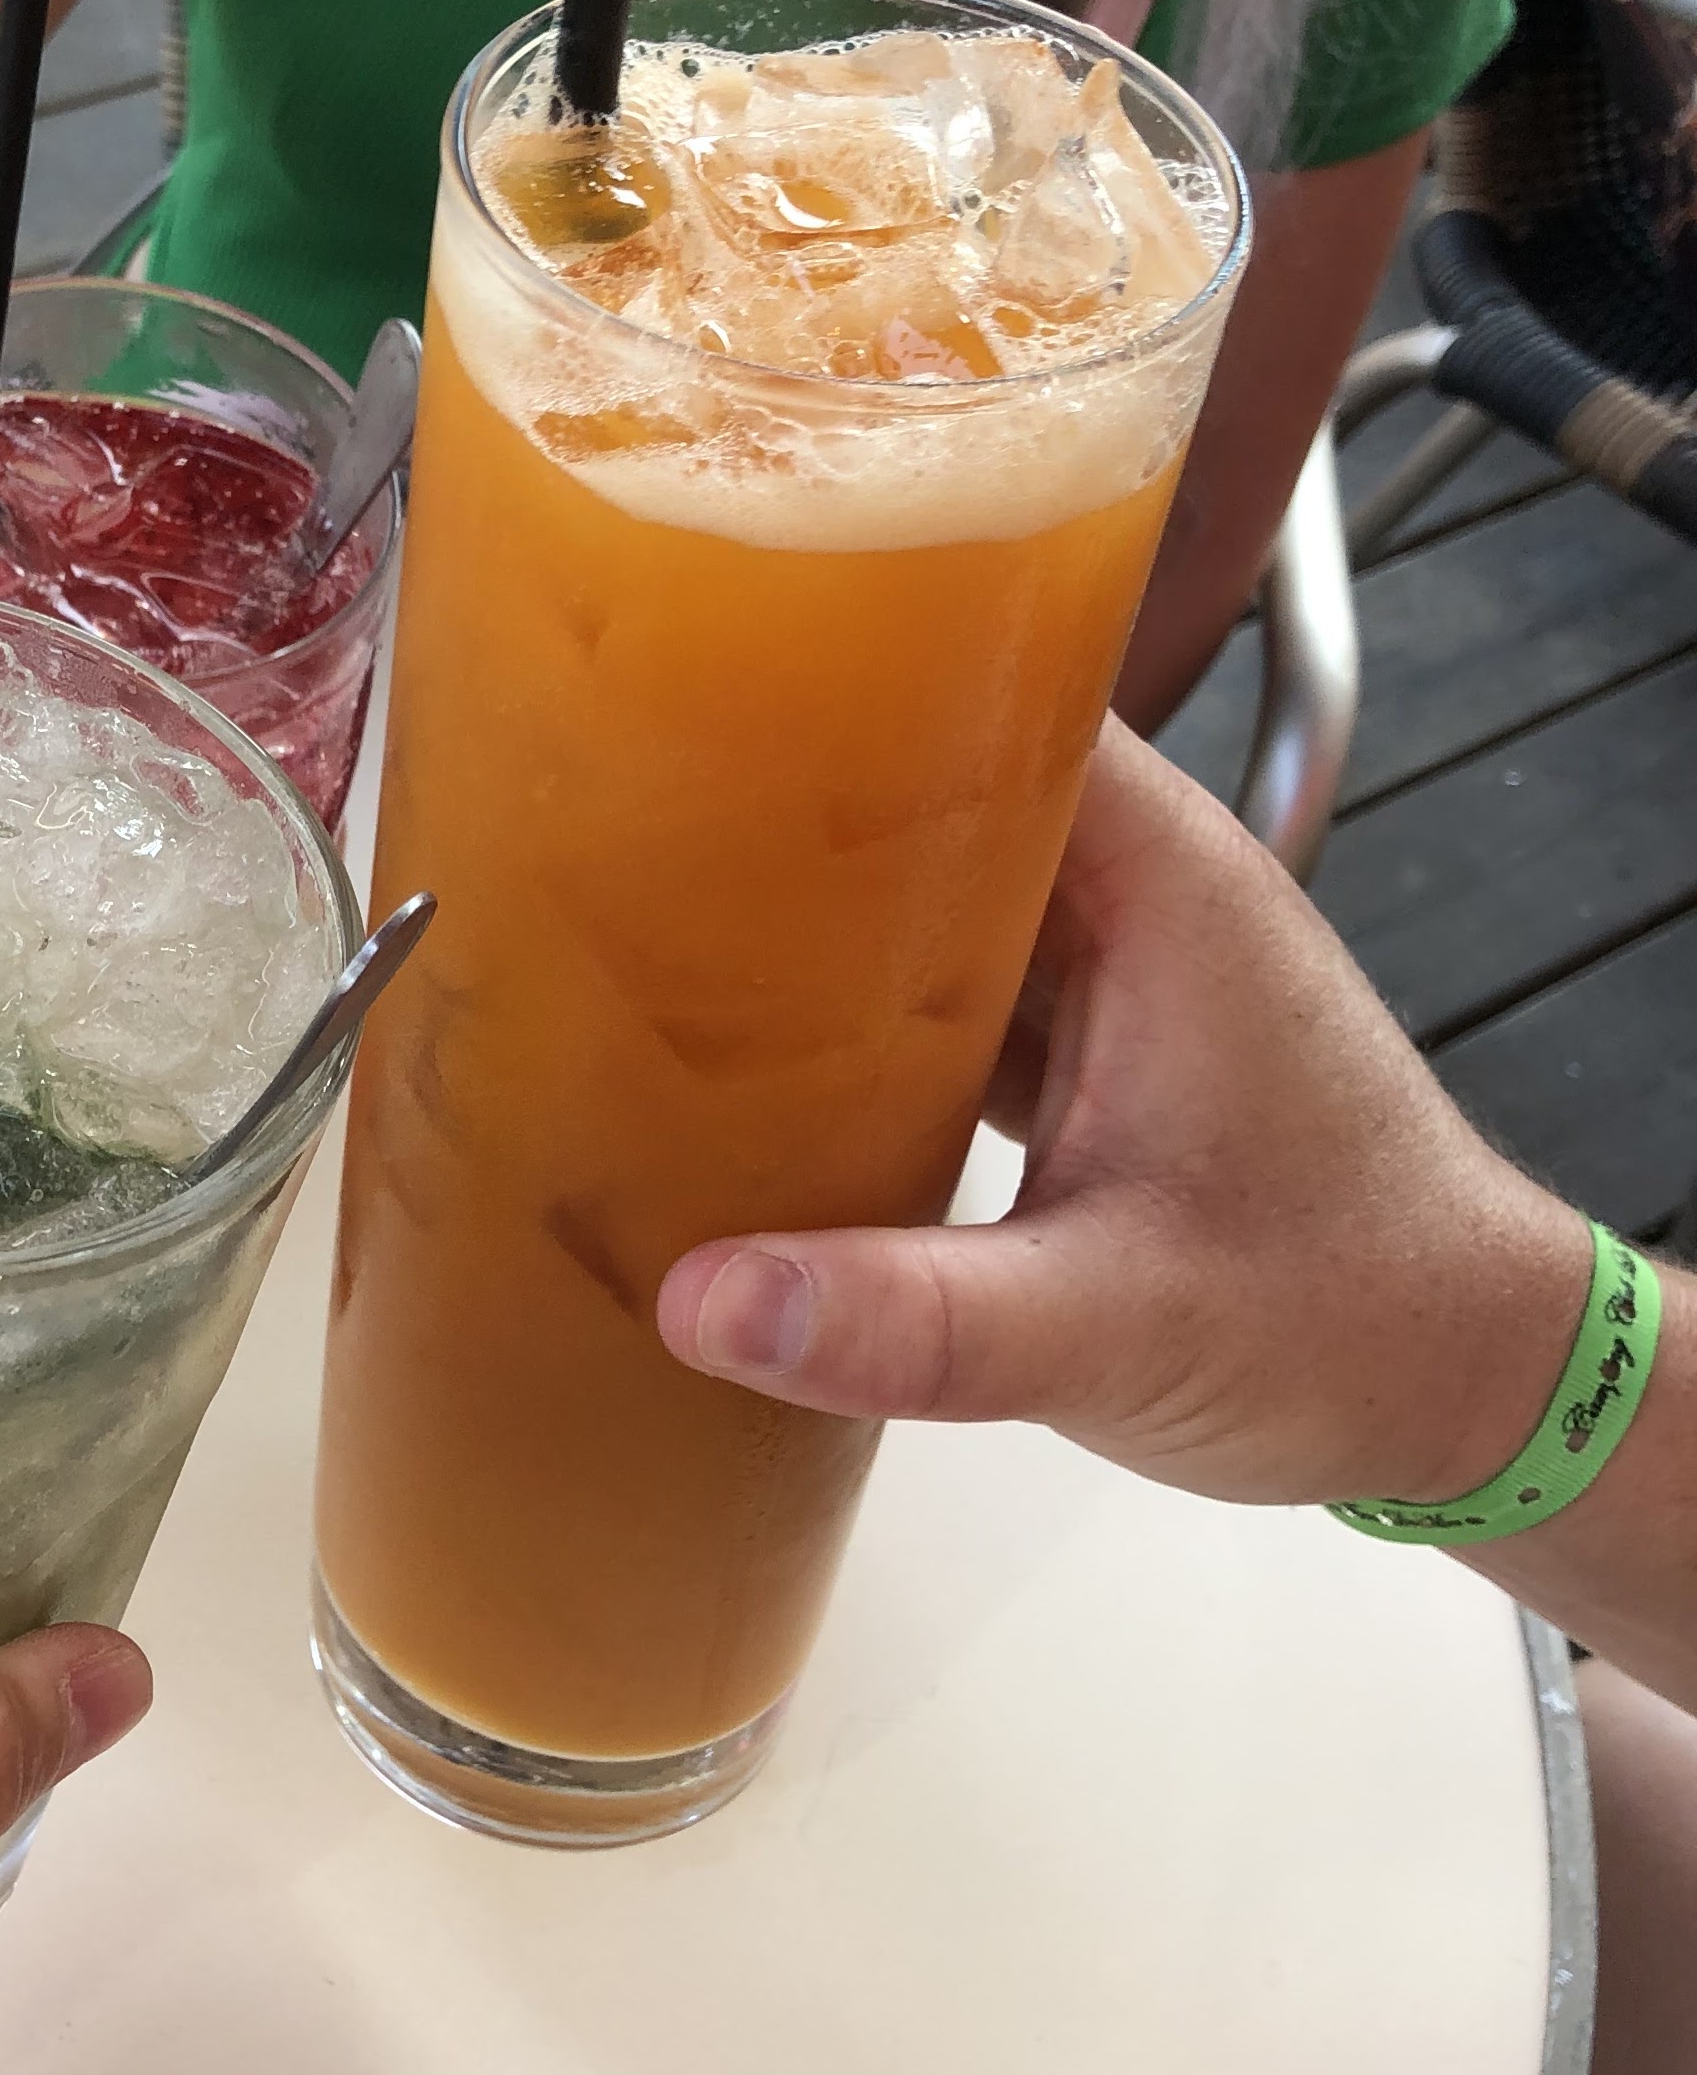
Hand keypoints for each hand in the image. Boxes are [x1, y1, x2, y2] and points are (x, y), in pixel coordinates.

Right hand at [656, 721, 1586, 1513]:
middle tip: (604, 820)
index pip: (981, 691)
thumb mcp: (1114, 1324)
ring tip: (635, 926)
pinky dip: (848, 1014)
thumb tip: (702, 1301)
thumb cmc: (1353, 1320)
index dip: (833, 678)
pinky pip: (938, 988)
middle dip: (779, 801)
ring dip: (804, 916)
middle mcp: (1131, 891)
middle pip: (927, 781)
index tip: (678, 692)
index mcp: (1156, 878)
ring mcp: (1109, 970)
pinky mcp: (1087, 1050)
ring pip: (924, 892)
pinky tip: (738, 1056)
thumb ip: (909, 1319)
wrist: (1469, 1396)